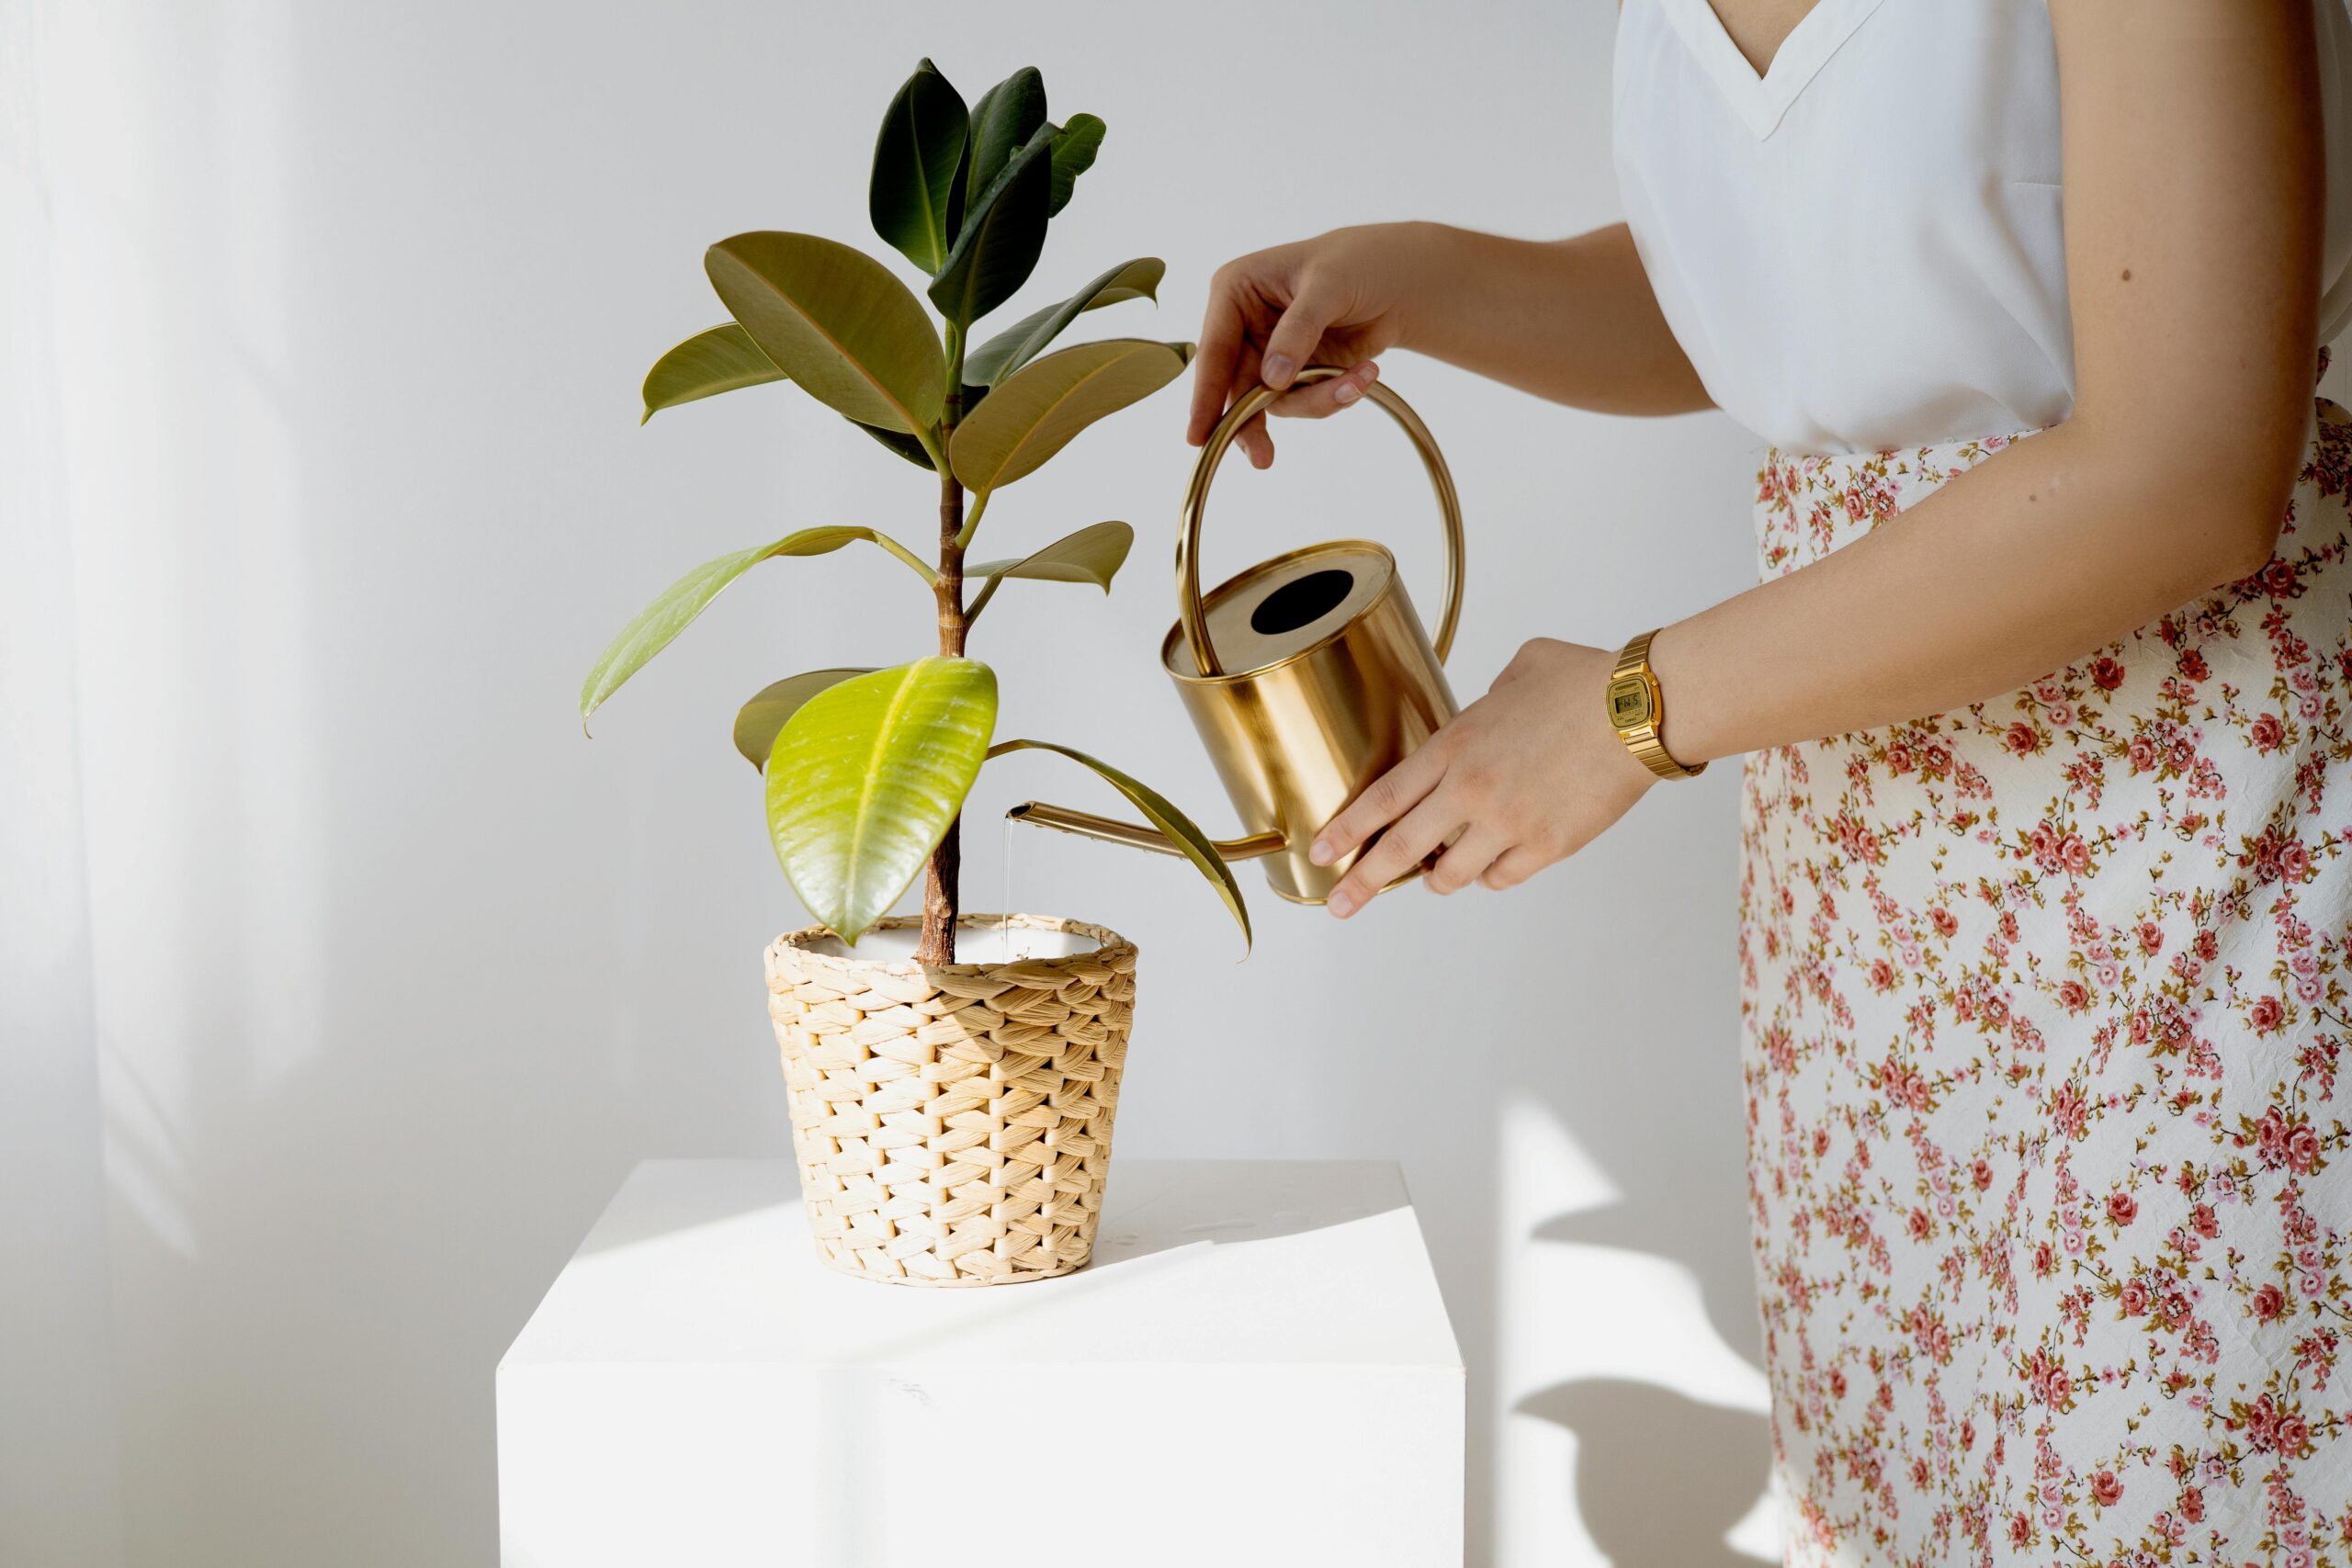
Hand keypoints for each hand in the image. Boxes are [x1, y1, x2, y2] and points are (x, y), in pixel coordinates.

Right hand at [1186, 223, 1444, 468]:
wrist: (1396, 280)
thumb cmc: (1355, 264)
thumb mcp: (1328, 285)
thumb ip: (1298, 330)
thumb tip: (1272, 380)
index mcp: (1233, 292)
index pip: (1214, 350)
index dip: (1205, 396)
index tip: (1197, 436)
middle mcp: (1242, 328)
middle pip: (1235, 388)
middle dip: (1256, 422)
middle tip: (1263, 458)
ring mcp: (1268, 356)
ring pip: (1275, 403)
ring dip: (1319, 399)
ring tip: (1360, 381)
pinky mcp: (1296, 376)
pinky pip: (1306, 402)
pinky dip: (1337, 395)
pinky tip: (1366, 373)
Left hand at [1309, 639, 1658, 916]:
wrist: (1638, 710)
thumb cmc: (1585, 682)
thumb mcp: (1519, 671)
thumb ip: (1487, 701)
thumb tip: (1487, 709)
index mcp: (1455, 745)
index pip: (1383, 797)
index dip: (1346, 829)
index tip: (1322, 852)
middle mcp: (1470, 790)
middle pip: (1400, 848)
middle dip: (1362, 881)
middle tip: (1340, 905)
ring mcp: (1507, 823)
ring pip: (1451, 875)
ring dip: (1439, 878)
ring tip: (1439, 875)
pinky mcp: (1545, 847)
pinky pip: (1501, 879)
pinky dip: (1493, 875)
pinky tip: (1497, 862)